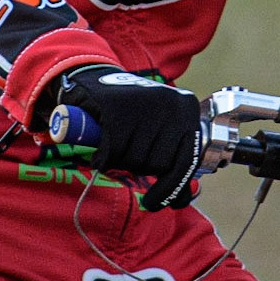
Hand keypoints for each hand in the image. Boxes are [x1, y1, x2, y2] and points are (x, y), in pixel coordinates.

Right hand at [57, 66, 200, 209]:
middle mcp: (171, 103)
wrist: (92, 77)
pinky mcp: (116, 107)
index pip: (187, 160)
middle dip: (139, 165)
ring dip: (119, 160)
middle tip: (127, 148)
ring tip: (114, 139)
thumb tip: (182, 199)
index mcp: (187, 108)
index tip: (155, 203)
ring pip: (135, 160)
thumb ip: (173, 157)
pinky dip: (102, 158)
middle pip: (158, 164)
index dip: (172, 187)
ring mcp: (145, 103)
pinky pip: (112, 152)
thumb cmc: (129, 112)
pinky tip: (99, 148)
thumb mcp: (160, 127)